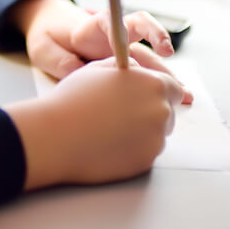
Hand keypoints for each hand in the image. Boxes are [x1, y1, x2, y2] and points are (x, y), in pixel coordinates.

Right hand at [4, 59, 184, 188]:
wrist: (56, 137)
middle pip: (167, 112)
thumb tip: (138, 69)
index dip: (157, 90)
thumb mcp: (98, 69)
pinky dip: (132, 148)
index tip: (145, 94)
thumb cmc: (73, 100)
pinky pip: (146, 152)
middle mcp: (160, 111)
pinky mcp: (146, 162)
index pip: (173, 88)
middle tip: (122, 112)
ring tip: (109, 127)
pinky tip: (108, 142)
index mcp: (152, 84)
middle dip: (150, 110)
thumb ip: (127, 67)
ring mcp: (155, 139)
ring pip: (157, 133)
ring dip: (142, 130)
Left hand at [12, 0, 186, 95]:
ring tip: (183, 93)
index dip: (122, 29)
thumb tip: (79, 72)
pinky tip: (175, 99)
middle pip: (142, 33)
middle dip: (158, 42)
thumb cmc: (49, 37)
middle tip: (167, 56)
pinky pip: (147, 73)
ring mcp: (124, 49)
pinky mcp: (128, 66)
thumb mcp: (44, 48)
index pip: (112, 20)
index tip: (124, 40)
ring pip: (149, 58)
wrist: (52, 33)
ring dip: (165, 73)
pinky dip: (160, 85)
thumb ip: (60, 60)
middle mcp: (115, 34)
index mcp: (94, 25)